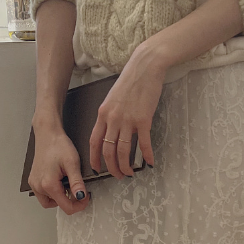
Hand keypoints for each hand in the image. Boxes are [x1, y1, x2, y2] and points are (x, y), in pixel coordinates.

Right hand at [28, 121, 90, 214]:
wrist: (48, 134)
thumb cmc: (59, 145)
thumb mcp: (72, 163)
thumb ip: (76, 183)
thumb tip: (81, 197)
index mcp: (49, 184)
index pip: (66, 207)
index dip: (79, 204)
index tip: (86, 196)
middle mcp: (38, 186)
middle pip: (57, 206)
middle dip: (69, 201)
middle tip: (78, 190)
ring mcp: (34, 184)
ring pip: (49, 202)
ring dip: (60, 198)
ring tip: (67, 184)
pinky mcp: (33, 180)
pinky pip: (43, 194)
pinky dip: (53, 192)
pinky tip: (59, 181)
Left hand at [89, 43, 163, 178]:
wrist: (145, 67)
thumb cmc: (130, 81)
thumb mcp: (112, 98)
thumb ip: (109, 115)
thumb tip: (110, 131)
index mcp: (103, 114)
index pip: (94, 142)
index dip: (94, 158)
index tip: (97, 168)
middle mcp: (112, 119)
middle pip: (107, 151)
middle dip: (111, 167)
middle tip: (117, 175)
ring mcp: (128, 120)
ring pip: (123, 151)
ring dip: (126, 166)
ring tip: (130, 173)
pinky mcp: (143, 120)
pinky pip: (143, 144)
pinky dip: (147, 156)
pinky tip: (150, 162)